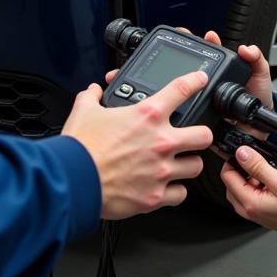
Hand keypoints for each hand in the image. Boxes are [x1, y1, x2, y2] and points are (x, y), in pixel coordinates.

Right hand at [62, 71, 212, 220]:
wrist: (72, 181)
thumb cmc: (80, 148)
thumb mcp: (84, 111)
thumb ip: (92, 97)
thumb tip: (93, 91)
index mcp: (147, 115)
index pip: (182, 89)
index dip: (196, 81)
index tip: (201, 80)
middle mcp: (160, 141)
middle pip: (204, 135)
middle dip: (201, 135)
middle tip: (193, 137)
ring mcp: (161, 170)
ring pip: (196, 166)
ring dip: (188, 164)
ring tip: (180, 163)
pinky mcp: (155, 196)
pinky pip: (180, 194)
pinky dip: (175, 191)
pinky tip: (167, 187)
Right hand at [196, 30, 273, 110]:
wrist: (256, 117)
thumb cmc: (259, 92)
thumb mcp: (261, 71)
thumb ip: (257, 57)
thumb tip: (245, 49)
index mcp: (229, 63)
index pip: (216, 49)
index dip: (210, 41)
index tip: (210, 36)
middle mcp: (217, 74)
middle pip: (202, 59)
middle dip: (194, 50)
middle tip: (193, 44)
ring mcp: (210, 88)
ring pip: (196, 76)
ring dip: (192, 71)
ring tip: (194, 68)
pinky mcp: (207, 102)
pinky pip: (198, 95)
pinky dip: (194, 90)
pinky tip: (194, 87)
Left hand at [220, 146, 276, 243]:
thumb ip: (258, 166)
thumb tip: (241, 154)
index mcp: (250, 203)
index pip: (227, 177)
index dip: (233, 160)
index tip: (244, 151)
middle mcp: (252, 209)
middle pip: (236, 181)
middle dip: (248, 166)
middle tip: (261, 158)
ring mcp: (261, 211)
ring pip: (252, 185)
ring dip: (266, 171)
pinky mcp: (270, 210)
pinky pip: (265, 190)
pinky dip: (276, 180)